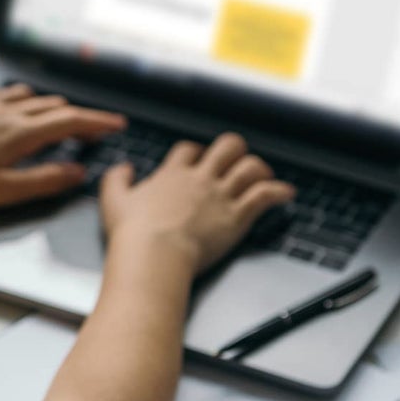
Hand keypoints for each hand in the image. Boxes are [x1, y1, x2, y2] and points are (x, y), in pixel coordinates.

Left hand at [0, 84, 126, 211]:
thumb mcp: (5, 191)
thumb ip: (45, 180)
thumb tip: (78, 172)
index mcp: (21, 132)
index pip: (71, 120)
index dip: (98, 122)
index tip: (118, 124)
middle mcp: (8, 111)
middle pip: (56, 106)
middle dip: (80, 117)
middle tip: (94, 133)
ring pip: (33, 97)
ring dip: (54, 107)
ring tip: (62, 123)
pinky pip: (7, 93)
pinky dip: (26, 99)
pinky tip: (21, 107)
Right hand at [98, 133, 293, 273]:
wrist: (154, 253)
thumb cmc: (133, 232)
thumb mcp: (113, 200)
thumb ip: (116, 179)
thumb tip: (123, 168)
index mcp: (173, 174)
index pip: (190, 150)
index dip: (196, 153)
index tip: (197, 161)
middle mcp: (201, 179)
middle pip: (227, 146)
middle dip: (234, 151)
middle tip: (235, 161)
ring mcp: (221, 196)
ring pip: (250, 167)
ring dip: (260, 169)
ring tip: (263, 175)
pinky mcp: (237, 216)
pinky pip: (265, 195)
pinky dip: (279, 191)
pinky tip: (286, 193)